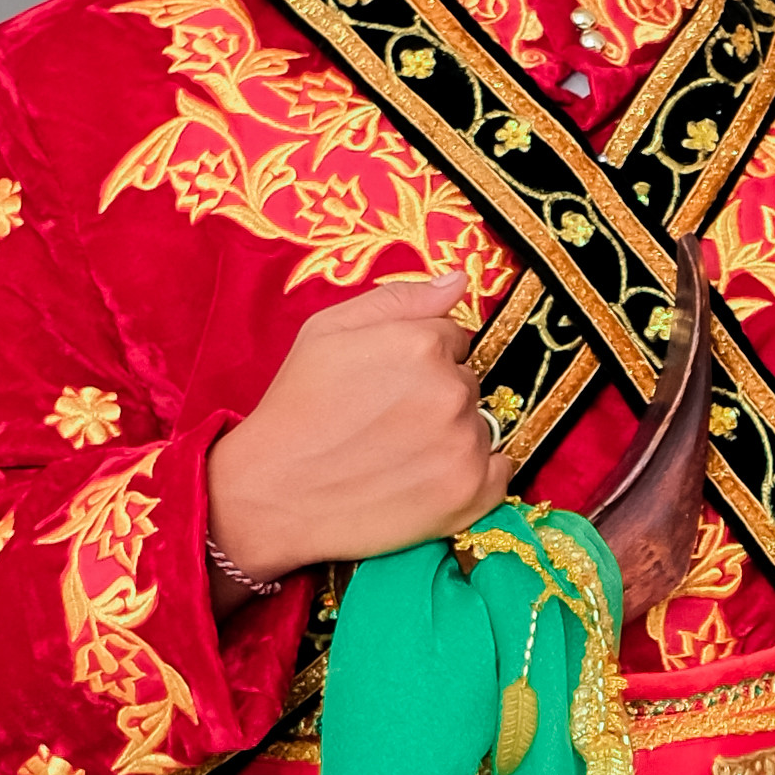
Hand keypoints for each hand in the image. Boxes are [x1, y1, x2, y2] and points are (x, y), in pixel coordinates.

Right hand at [202, 279, 500, 583]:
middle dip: (435, 396)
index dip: (420, 360)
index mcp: (422, 343)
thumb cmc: (295, 408)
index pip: (453, 339)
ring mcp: (465, 444)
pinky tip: (432, 478)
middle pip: (466, 382)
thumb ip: (399, 299)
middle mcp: (452, 390)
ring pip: (479, 426)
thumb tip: (459, 280)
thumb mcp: (327, 331)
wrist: (273, 493)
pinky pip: (501, 472)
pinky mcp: (471, 494)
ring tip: (398, 454)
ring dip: (452, 436)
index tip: (388, 385)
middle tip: (386, 423)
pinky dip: (476, 474)